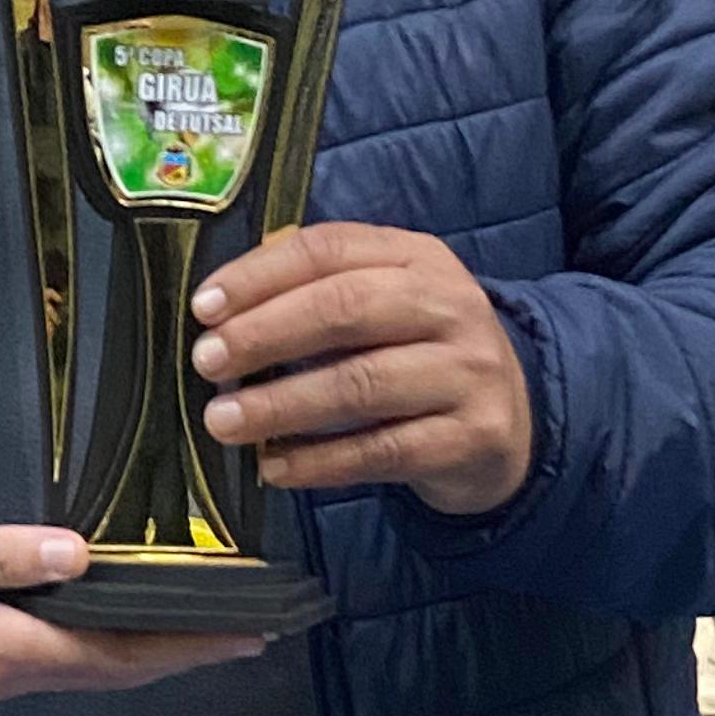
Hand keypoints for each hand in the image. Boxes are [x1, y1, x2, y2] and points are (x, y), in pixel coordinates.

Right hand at [0, 516, 254, 705]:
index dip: (187, 645)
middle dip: (187, 650)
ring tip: (204, 620)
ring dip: (151, 648)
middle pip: (115, 668)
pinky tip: (117, 619)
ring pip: (91, 667)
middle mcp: (4, 671)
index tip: (248, 632)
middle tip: (253, 627)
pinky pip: (61, 659)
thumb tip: (77, 555)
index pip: (116, 652)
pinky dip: (107, 643)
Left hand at [190, 224, 532, 516]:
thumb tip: (219, 313)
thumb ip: (314, 292)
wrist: (509, 422)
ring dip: (282, 404)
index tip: (204, 307)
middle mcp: (450, 305)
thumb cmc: (415, 353)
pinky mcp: (472, 436)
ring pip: (362, 383)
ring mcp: (468, 372)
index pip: (330, 248)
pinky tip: (275, 467)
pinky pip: (383, 451)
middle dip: (266, 334)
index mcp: (417, 257)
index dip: (261, 275)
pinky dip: (320, 462)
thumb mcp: (382, 302)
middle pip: (346, 308)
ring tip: (224, 420)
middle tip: (208, 362)